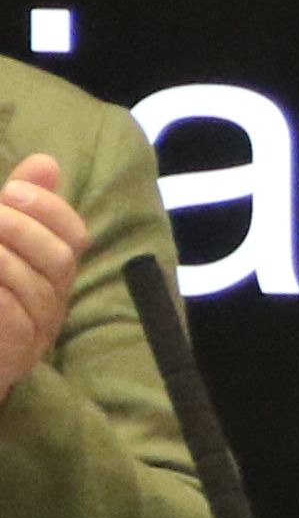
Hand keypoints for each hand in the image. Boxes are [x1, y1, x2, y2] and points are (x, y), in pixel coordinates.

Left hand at [0, 155, 80, 398]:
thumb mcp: (0, 239)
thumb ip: (22, 203)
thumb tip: (46, 162)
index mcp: (52, 266)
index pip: (72, 233)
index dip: (49, 209)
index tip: (10, 190)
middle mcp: (54, 297)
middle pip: (58, 258)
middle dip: (19, 230)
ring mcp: (39, 330)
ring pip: (33, 288)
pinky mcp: (18, 355)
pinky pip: (13, 322)